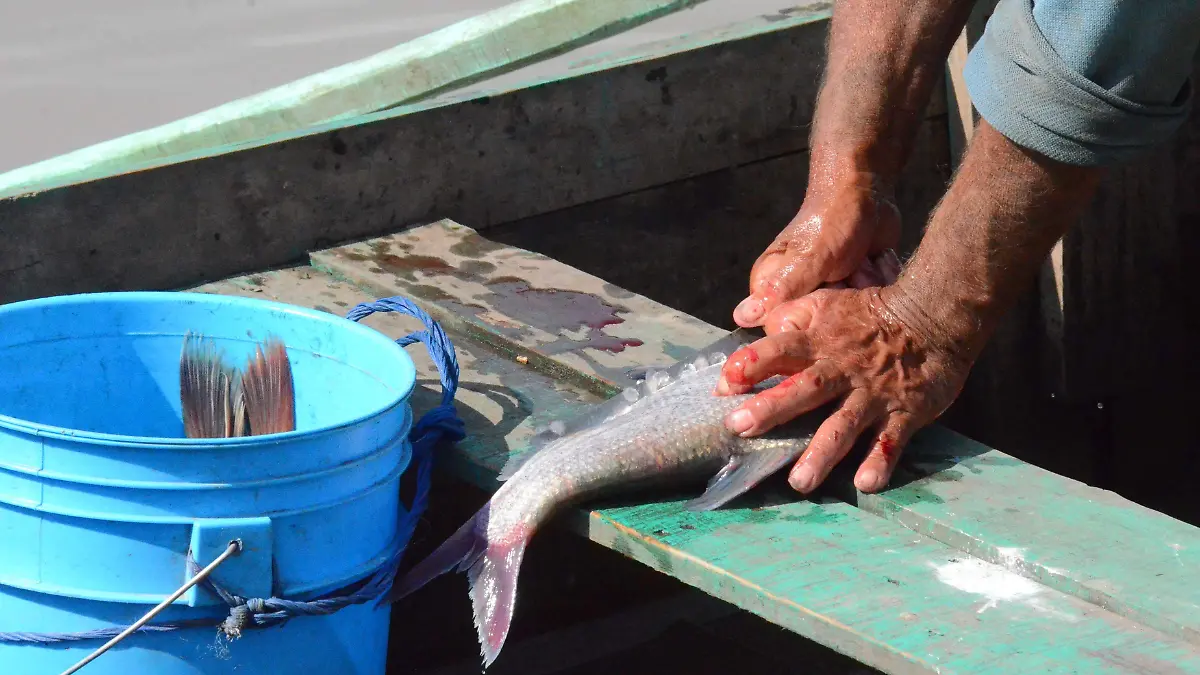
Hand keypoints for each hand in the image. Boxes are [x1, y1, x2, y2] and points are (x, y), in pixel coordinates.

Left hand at [716, 286, 971, 493]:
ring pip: (843, 425)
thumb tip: (755, 322)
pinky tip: (865, 483)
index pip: (779, 350)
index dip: (751, 363)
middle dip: (771, 408)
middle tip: (739, 428)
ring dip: (821, 454)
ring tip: (799, 482)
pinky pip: (890, 441)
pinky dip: (880, 462)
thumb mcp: (826, 302)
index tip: (725, 384)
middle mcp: (841, 369)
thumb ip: (791, 315)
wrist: (934, 315)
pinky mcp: (903, 412)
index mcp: (818, 341)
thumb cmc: (870, 313)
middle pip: (804, 389)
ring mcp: (872, 394)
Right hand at [733, 178, 901, 326]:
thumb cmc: (832, 219)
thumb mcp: (809, 256)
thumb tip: (741, 318)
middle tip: (846, 274)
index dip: (805, 325)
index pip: (781, 329)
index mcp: (772, 286)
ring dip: (861, 294)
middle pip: (818, 327)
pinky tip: (874, 265)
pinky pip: (866, 307)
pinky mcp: (852, 289)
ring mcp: (827, 292)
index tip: (824, 301)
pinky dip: (875, 287)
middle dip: (840, 305)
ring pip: (846, 318)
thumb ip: (781, 288)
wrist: (868, 191)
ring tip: (862, 265)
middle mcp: (796, 293)